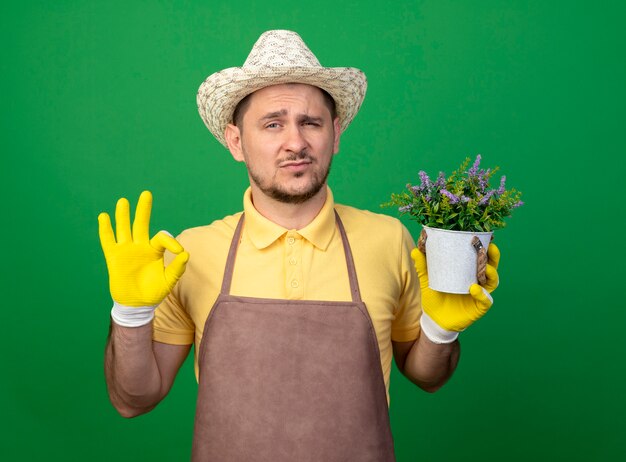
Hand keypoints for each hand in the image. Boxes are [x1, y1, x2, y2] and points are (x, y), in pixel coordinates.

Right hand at [98, 191, 188, 306]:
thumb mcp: (169, 281)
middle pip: (141, 224)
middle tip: (147, 193)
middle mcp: (140, 247)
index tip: (179, 251)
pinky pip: (108, 241)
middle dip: (144, 209)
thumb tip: (185, 254)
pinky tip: (104, 217)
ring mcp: (126, 251)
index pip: (162, 237)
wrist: (137, 305)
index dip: (171, 241)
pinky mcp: (114, 257)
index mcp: (155, 250)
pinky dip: (106, 230)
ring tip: (123, 201)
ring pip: (124, 229)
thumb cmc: (154, 292)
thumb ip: (177, 268)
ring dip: (123, 215)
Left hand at [411, 243, 499, 331]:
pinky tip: (473, 288)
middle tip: (490, 247)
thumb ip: (423, 266)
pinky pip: (485, 300)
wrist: (435, 319)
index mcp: (468, 271)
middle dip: (493, 257)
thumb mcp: (427, 280)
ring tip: (485, 268)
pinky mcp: (479, 307)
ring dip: (491, 273)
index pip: (480, 257)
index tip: (484, 236)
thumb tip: (415, 250)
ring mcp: (480, 294)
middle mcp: (477, 281)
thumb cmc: (435, 297)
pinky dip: (481, 294)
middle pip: (491, 266)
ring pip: (492, 282)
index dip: (485, 247)